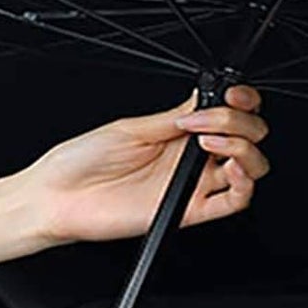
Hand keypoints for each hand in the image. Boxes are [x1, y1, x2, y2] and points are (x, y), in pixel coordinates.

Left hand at [20, 85, 269, 245]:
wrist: (58, 198)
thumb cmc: (80, 162)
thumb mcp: (129, 128)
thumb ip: (171, 117)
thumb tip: (203, 98)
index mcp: (176, 133)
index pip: (226, 115)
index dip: (240, 102)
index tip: (231, 95)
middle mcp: (188, 159)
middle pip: (246, 138)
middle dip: (240, 122)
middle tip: (209, 121)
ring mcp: (190, 185)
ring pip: (249, 168)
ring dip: (243, 149)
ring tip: (211, 143)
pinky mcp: (188, 212)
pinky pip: (233, 202)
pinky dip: (243, 184)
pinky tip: (228, 169)